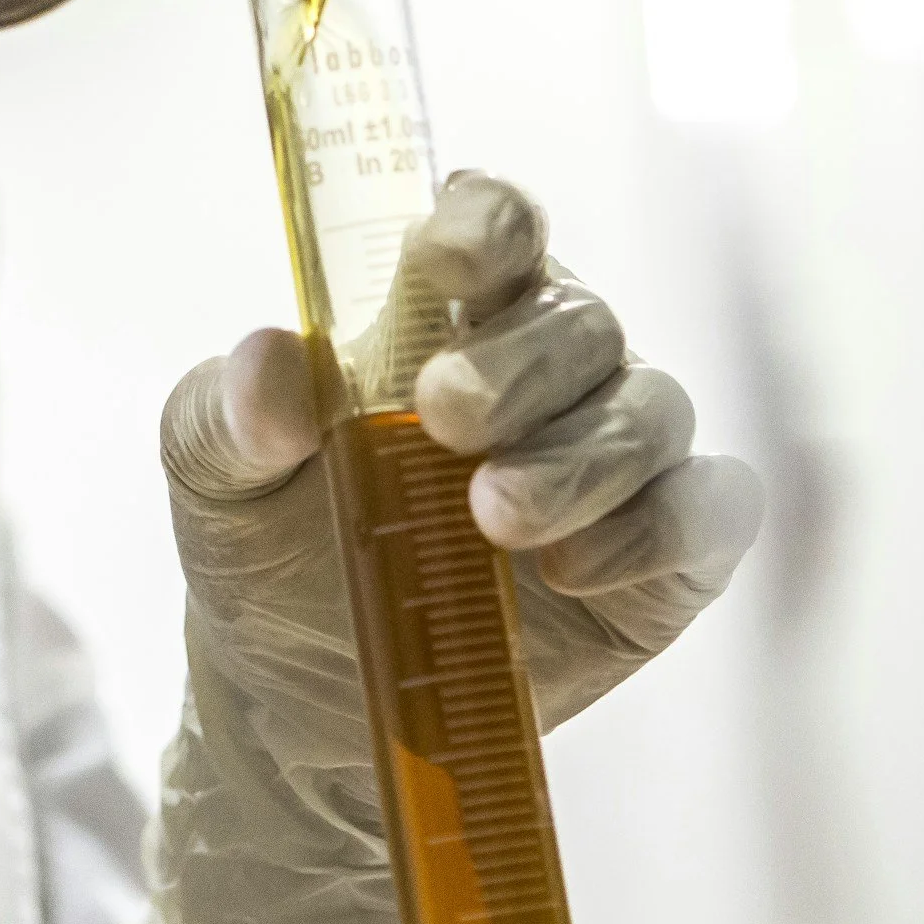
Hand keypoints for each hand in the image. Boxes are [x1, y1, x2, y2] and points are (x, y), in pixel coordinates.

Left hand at [146, 173, 762, 923]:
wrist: (298, 698)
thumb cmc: (268, 546)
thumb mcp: (215, 475)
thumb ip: (230, 408)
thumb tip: (269, 362)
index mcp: (443, 311)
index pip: (496, 224)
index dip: (485, 224)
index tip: (445, 262)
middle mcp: (545, 366)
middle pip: (580, 319)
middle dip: (521, 364)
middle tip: (444, 420)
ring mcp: (612, 456)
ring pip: (650, 410)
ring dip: (578, 459)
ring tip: (492, 519)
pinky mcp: (663, 553)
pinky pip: (709, 511)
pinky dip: (657, 530)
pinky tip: (572, 570)